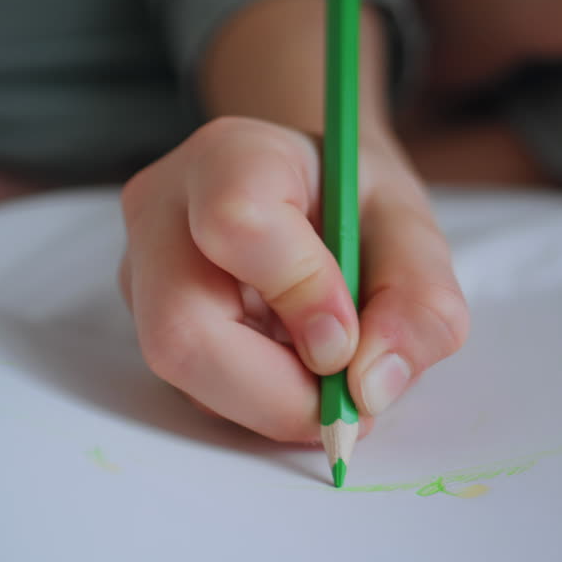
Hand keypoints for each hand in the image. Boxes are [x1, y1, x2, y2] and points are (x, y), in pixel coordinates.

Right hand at [119, 116, 468, 441]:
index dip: (300, 295)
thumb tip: (370, 387)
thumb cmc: (353, 202)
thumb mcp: (414, 231)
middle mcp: (163, 213)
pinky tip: (292, 371)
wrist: (309, 196)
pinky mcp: (147, 327)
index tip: (350, 338)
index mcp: (231, 156)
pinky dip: (258, 403)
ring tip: (326, 376)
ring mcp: (142, 275)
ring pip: (185, 374)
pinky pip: (195, 392)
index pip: (237, 224)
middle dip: (277, 392)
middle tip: (345, 405)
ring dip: (272, 402)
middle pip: (183, 328)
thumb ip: (419, 301)